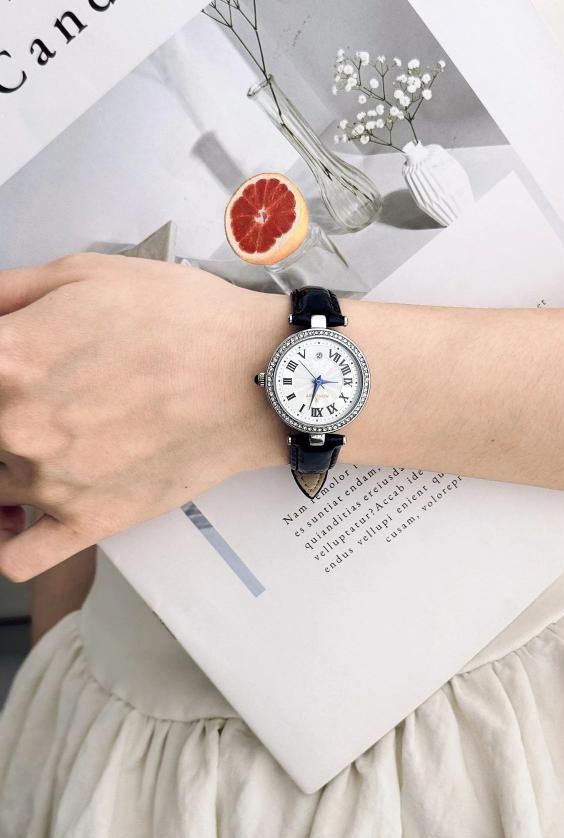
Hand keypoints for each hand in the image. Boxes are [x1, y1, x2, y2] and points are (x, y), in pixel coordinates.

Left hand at [0, 253, 289, 580]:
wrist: (256, 376)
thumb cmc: (185, 322)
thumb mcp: (86, 272)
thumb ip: (8, 291)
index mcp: (8, 359)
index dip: (0, 365)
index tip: (12, 366)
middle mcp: (17, 426)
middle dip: (7, 408)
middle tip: (50, 393)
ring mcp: (52, 481)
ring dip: (7, 461)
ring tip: (51, 437)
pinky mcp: (90, 520)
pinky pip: (18, 558)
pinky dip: (5, 542)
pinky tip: (18, 518)